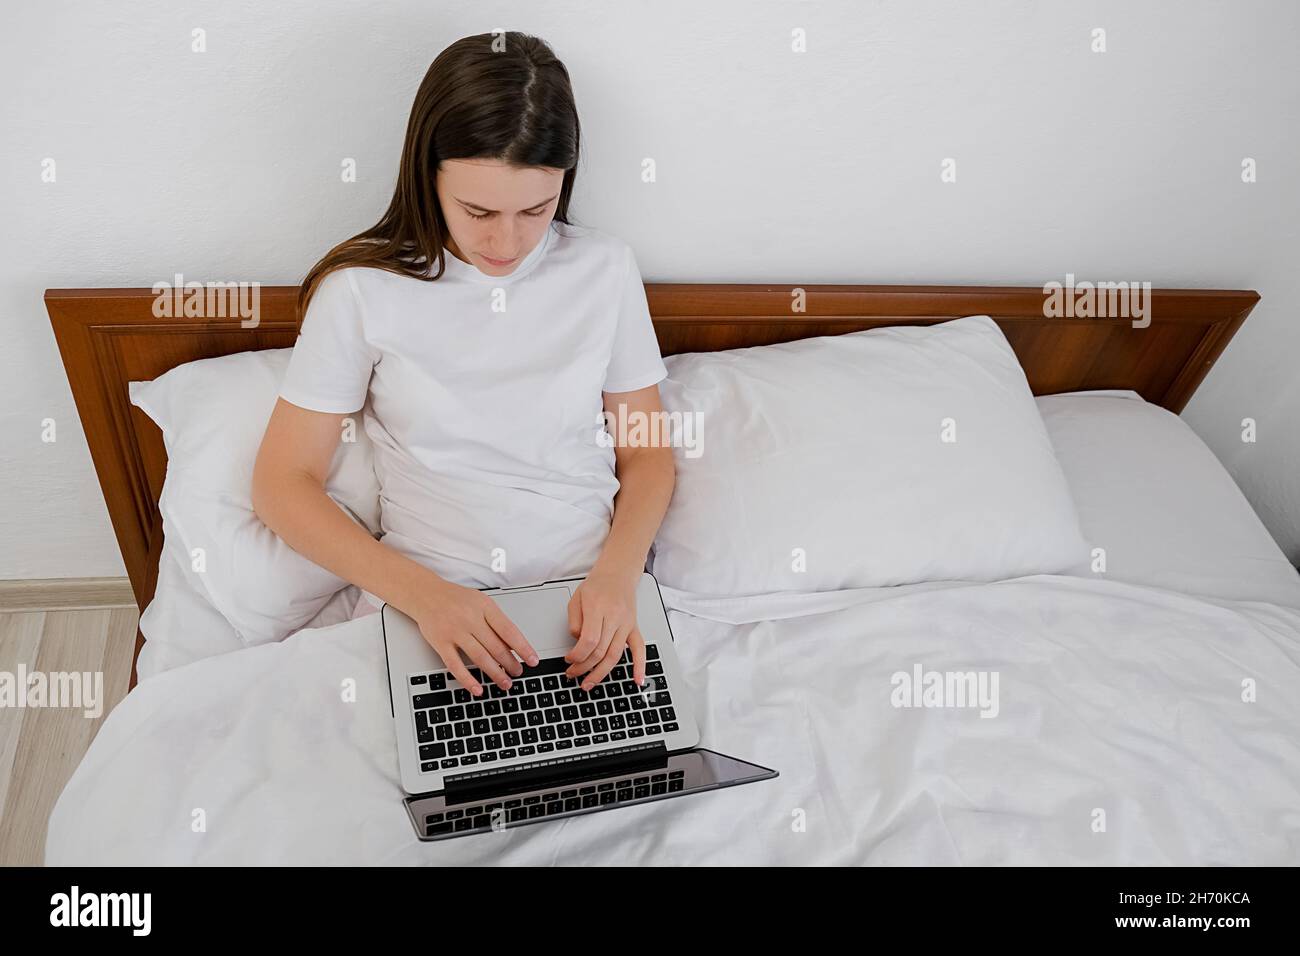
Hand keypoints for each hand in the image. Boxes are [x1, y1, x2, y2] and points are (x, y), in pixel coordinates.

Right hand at [410, 575, 539, 695]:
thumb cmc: (456, 599)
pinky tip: (478, 688)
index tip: (533, 660)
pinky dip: (468, 679)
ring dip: (495, 673)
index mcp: (485, 607)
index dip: (523, 647)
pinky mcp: (440, 643)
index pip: (509, 630)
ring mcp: (455, 631)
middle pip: (496, 647)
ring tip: (505, 682)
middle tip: (518, 673)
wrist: (426, 594)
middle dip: (510, 663)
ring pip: (479, 657)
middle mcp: (470, 619)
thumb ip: (496, 621)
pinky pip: (455, 665)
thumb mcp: (481, 602)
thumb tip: (513, 646)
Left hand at [565, 566, 645, 690]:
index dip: (577, 655)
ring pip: (615, 655)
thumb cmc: (596, 585)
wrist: (618, 573)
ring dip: (600, 673)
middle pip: (600, 651)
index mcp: (597, 608)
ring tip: (588, 683)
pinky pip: (640, 649)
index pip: (589, 640)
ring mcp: (626, 624)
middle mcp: (614, 617)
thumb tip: (578, 643)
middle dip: (584, 667)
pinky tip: (637, 681)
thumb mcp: (576, 598)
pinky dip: (640, 666)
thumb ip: (574, 622)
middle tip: (572, 674)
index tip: (568, 660)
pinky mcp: (634, 628)